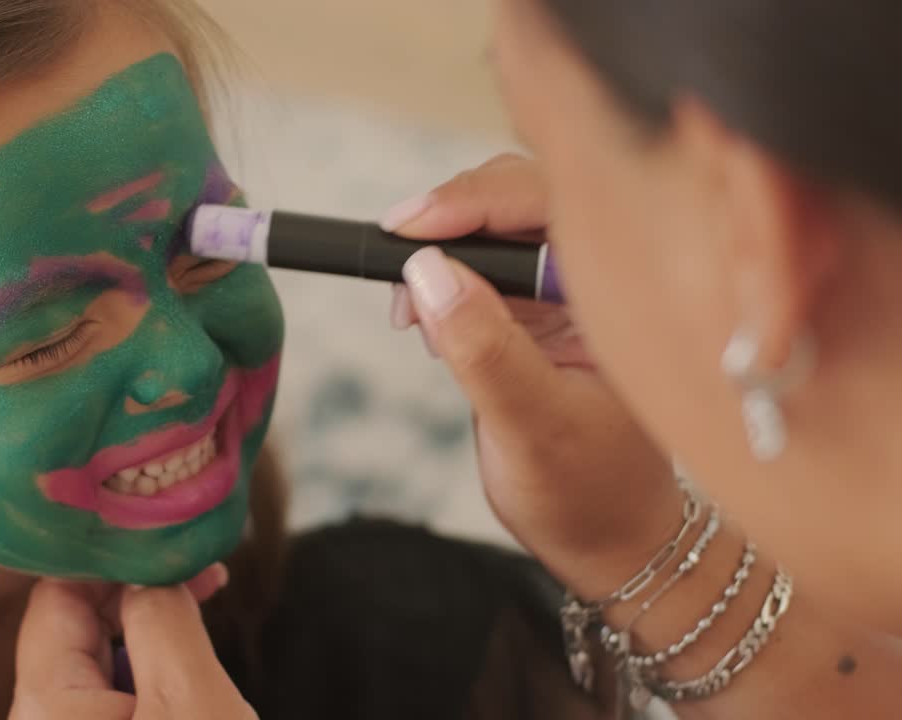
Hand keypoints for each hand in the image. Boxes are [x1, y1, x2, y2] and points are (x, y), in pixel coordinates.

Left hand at [9, 564, 255, 719]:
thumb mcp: (193, 699)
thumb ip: (163, 621)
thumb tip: (150, 576)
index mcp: (47, 705)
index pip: (55, 594)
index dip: (112, 558)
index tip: (165, 541)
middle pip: (75, 628)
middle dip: (138, 592)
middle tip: (203, 575)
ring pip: (98, 665)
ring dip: (149, 634)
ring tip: (203, 617)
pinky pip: (114, 702)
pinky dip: (149, 677)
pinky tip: (190, 678)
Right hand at [387, 154, 682, 596]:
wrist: (606, 540)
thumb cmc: (588, 492)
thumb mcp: (531, 426)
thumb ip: (485, 349)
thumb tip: (427, 271)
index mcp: (622, 294)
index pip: (551, 208)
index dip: (475, 202)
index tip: (409, 227)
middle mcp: (598, 280)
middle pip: (520, 198)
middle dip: (451, 221)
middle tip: (397, 262)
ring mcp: (564, 292)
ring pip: (493, 229)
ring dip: (439, 253)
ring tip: (410, 313)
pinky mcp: (533, 311)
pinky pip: (480, 268)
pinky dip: (440, 282)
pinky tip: (425, 321)